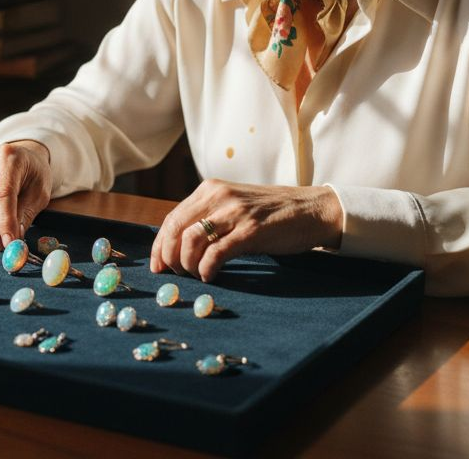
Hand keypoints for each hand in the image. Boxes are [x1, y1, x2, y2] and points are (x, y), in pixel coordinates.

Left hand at [150, 180, 341, 281]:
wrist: (312, 210)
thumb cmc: (272, 213)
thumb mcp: (234, 207)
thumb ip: (209, 219)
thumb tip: (179, 247)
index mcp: (210, 190)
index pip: (171, 219)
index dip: (159, 246)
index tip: (157, 266)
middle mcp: (218, 196)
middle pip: (175, 230)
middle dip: (169, 257)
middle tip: (177, 275)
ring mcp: (235, 213)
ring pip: (191, 242)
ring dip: (187, 265)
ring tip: (196, 275)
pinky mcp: (251, 231)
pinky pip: (216, 253)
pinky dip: (207, 269)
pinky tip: (210, 277)